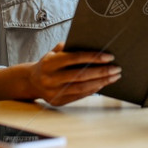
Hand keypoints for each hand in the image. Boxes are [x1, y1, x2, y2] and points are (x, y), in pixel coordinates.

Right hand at [0, 43, 120, 105]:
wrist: (31, 82)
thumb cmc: (48, 63)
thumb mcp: (53, 52)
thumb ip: (69, 48)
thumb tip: (92, 45)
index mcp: (49, 63)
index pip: (74, 58)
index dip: (93, 57)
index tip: (109, 57)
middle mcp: (50, 78)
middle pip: (81, 75)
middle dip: (101, 72)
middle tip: (117, 68)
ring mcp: (53, 92)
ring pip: (82, 88)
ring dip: (101, 82)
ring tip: (114, 77)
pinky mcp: (58, 101)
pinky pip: (79, 96)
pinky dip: (93, 90)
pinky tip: (103, 84)